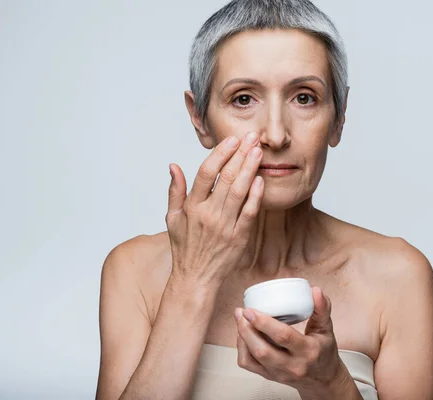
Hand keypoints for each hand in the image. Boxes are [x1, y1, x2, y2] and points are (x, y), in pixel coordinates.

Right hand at [166, 132, 263, 285]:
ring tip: (258, 151)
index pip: (206, 173)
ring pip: (239, 192)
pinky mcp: (239, 237)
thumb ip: (175, 191)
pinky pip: (249, 213)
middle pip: (226, 178)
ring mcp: (225, 226)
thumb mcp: (172, 218)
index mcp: (191, 207)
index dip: (220, 154)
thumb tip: (174, 165)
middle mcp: (208, 214)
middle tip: (252, 137)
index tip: (232, 140)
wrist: (196, 278)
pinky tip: (260, 180)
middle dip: (240, 155)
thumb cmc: (185, 247)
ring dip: (250, 169)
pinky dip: (255, 196)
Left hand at [234, 286, 350, 395]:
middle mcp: (292, 365)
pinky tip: (242, 334)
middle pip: (263, 350)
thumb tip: (315, 290)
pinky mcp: (269, 376)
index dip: (264, 322)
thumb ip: (322, 309)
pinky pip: (248, 365)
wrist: (322, 380)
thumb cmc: (324, 352)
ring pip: (252, 358)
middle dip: (247, 329)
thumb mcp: (327, 329)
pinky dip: (241, 348)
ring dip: (242, 337)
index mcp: (308, 351)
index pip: (283, 336)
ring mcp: (279, 373)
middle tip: (241, 311)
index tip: (251, 310)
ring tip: (239, 319)